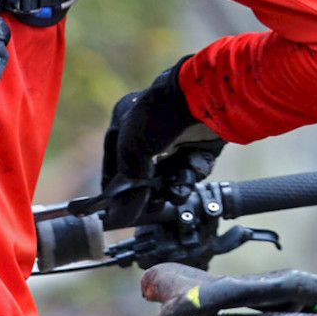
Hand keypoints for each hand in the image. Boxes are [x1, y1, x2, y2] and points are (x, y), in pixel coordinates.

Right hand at [100, 61, 223, 227]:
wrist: (201, 99)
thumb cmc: (157, 117)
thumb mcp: (131, 154)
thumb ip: (127, 187)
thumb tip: (120, 216)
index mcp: (126, 120)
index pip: (115, 158)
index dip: (115, 183)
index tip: (115, 204)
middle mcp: (151, 127)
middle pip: (146, 170)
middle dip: (149, 190)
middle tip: (152, 203)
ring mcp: (177, 135)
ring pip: (170, 172)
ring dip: (172, 185)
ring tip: (175, 189)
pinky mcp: (200, 142)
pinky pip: (192, 168)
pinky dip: (191, 174)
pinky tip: (191, 171)